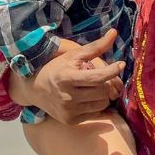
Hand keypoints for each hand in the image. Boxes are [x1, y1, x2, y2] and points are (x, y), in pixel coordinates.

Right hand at [9, 29, 125, 124]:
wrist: (35, 89)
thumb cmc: (57, 68)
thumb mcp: (73, 55)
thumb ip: (96, 47)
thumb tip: (114, 32)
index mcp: (67, 78)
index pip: (98, 78)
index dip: (113, 71)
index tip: (120, 64)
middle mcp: (68, 97)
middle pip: (103, 91)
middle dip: (106, 82)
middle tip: (100, 77)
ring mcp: (69, 111)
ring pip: (103, 103)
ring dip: (104, 95)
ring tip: (94, 87)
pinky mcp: (71, 121)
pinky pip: (96, 113)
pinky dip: (96, 105)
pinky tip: (88, 98)